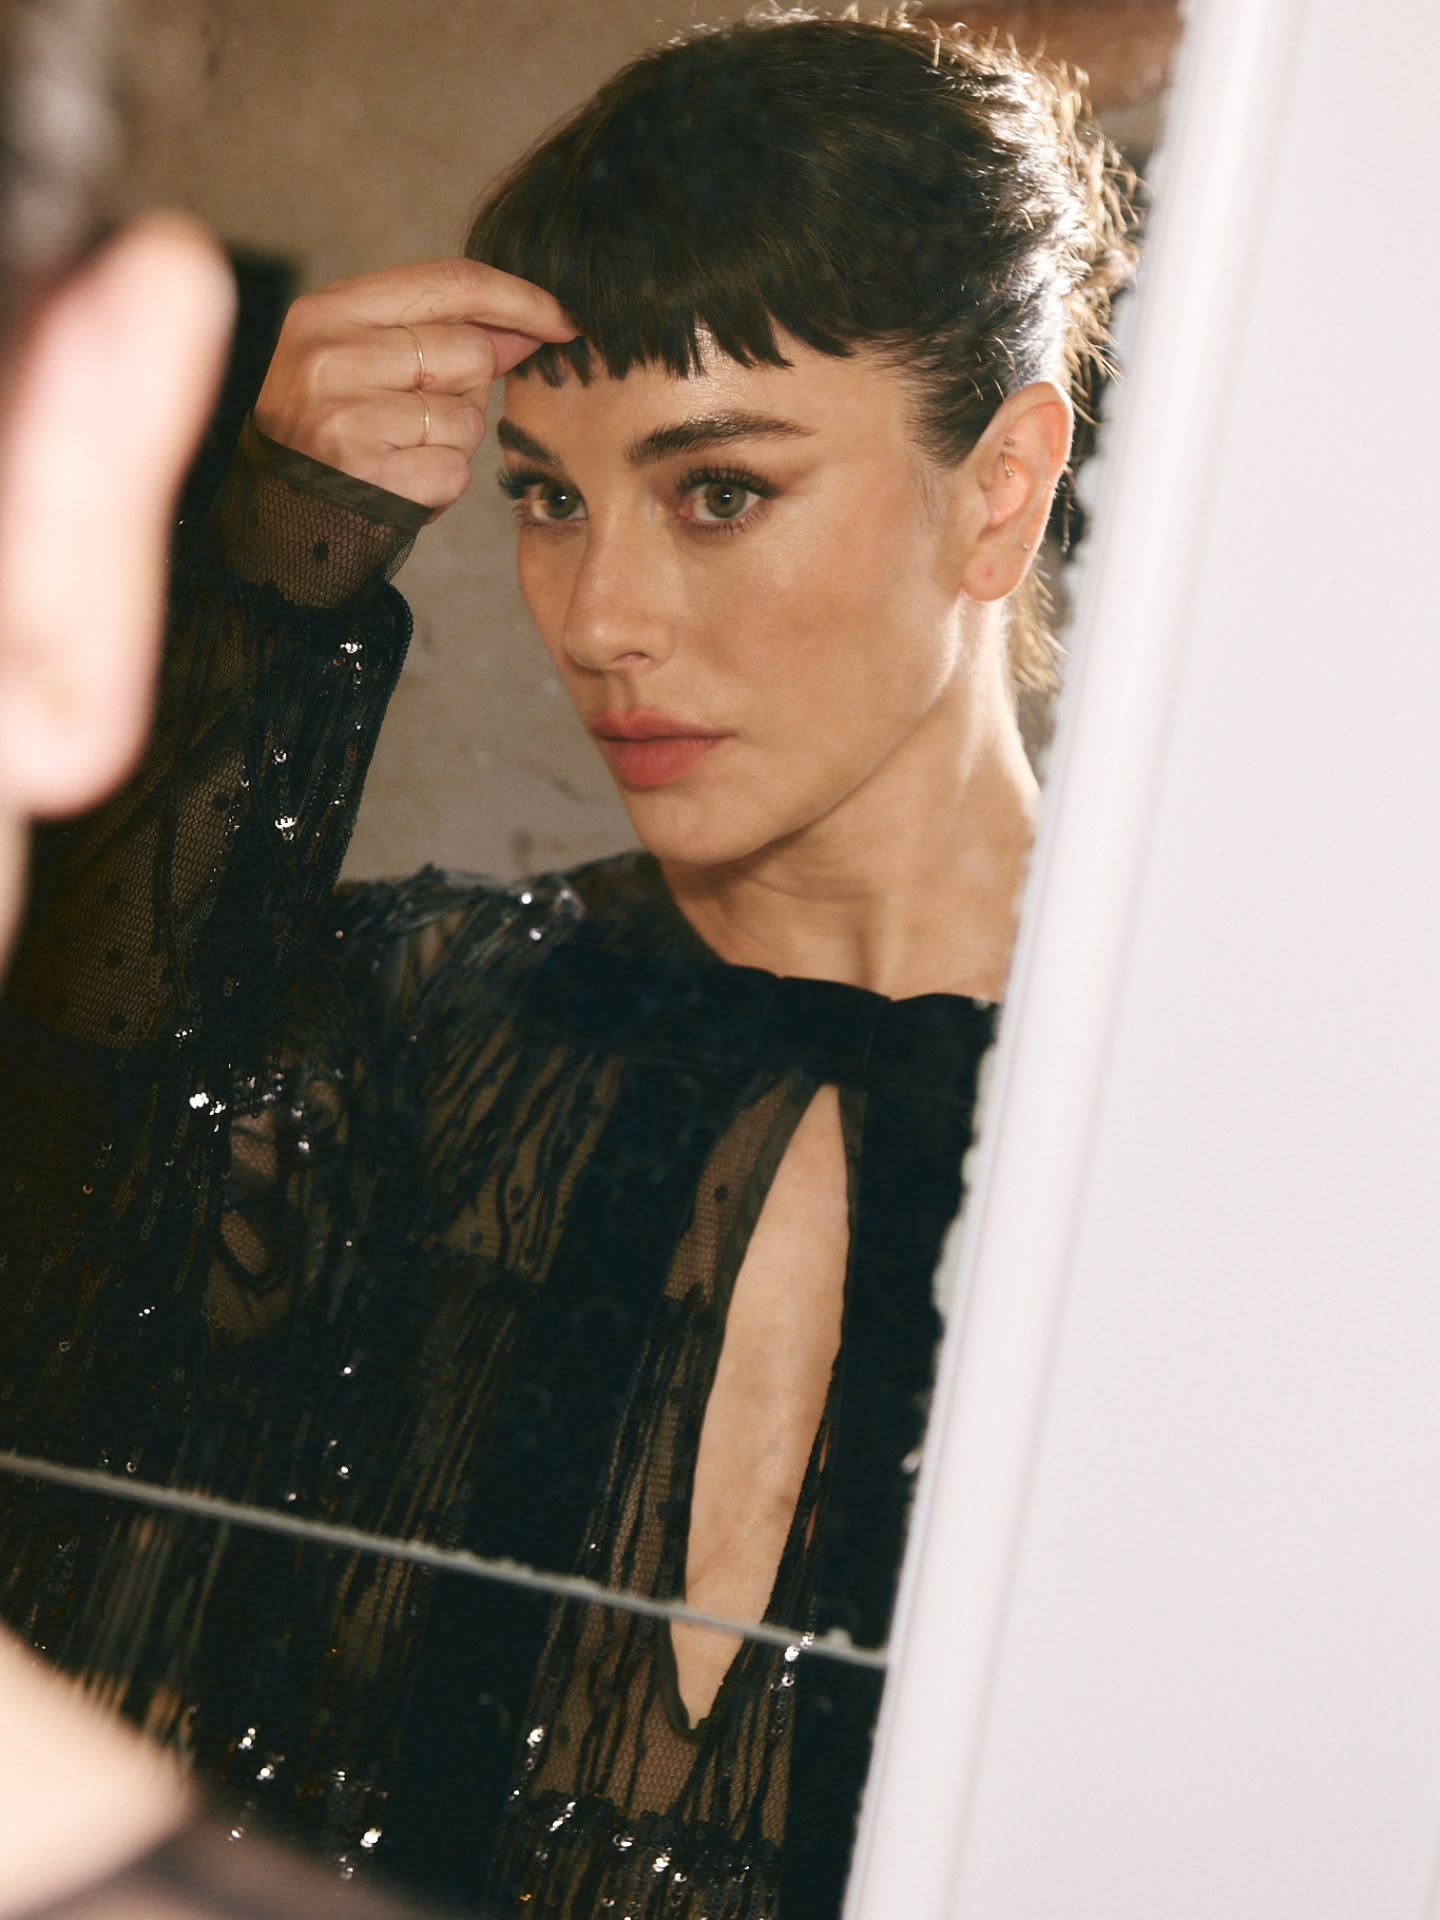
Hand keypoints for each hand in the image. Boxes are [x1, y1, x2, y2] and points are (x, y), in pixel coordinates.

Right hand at [253, 258, 575, 514]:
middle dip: (467, 387)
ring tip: (401, 449)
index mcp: (328, 311)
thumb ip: (442, 333)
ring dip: (454, 439)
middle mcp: (332, 356)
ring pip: (469, 415)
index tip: (563, 319)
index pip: (450, 283)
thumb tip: (532, 323)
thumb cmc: (330, 431)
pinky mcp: (373, 477)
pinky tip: (401, 481)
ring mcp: (349, 418)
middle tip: (416, 414)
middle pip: (469, 351)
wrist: (278, 519)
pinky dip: (442, 483)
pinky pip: (457, 469)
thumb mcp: (365, 360)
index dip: (519, 298)